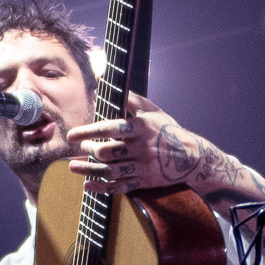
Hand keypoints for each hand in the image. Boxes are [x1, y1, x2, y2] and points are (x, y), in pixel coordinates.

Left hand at [66, 92, 196, 195]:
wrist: (192, 157)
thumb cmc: (167, 129)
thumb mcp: (152, 110)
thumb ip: (127, 96)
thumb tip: (101, 76)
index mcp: (142, 127)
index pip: (110, 128)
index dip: (88, 131)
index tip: (72, 135)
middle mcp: (142, 147)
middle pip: (107, 152)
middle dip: (89, 150)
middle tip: (82, 148)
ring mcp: (143, 166)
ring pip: (110, 171)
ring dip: (88, 170)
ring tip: (74, 166)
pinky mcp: (144, 182)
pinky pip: (119, 187)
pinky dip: (101, 188)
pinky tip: (87, 185)